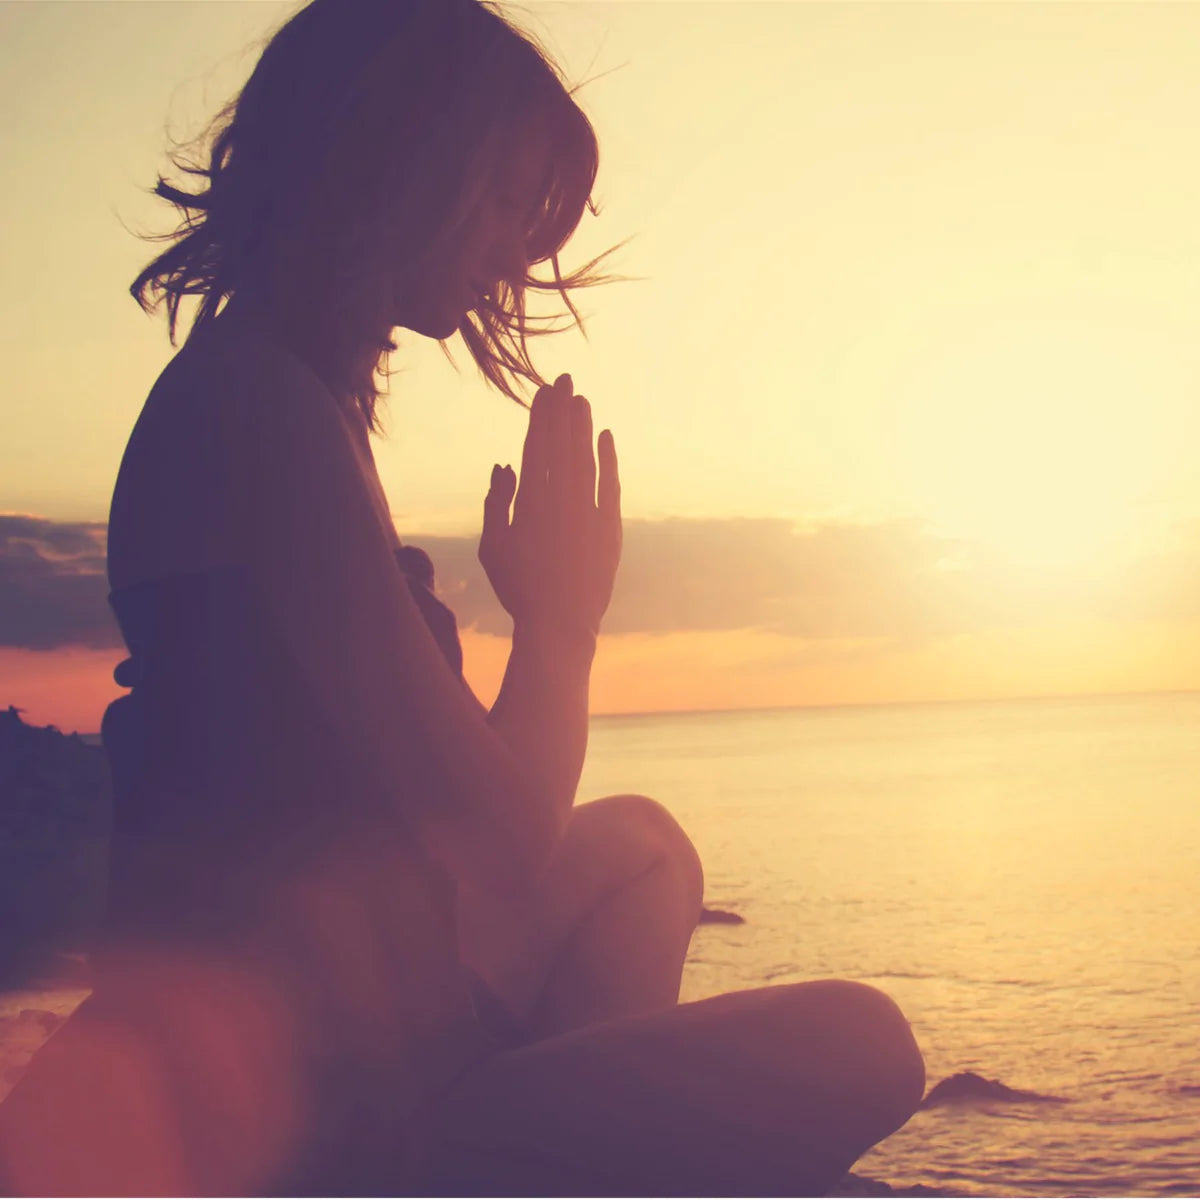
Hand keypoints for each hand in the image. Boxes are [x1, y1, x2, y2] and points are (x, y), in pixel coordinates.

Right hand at [478, 374, 620, 638]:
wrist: (560, 624)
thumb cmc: (519, 587)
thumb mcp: (493, 546)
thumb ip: (497, 502)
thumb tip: (504, 465)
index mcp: (529, 501)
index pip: (536, 446)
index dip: (540, 416)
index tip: (543, 392)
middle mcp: (560, 499)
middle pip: (562, 444)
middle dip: (562, 410)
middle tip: (564, 380)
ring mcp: (588, 512)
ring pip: (585, 458)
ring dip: (583, 427)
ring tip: (581, 400)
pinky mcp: (610, 528)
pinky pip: (609, 484)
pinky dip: (607, 459)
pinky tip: (605, 437)